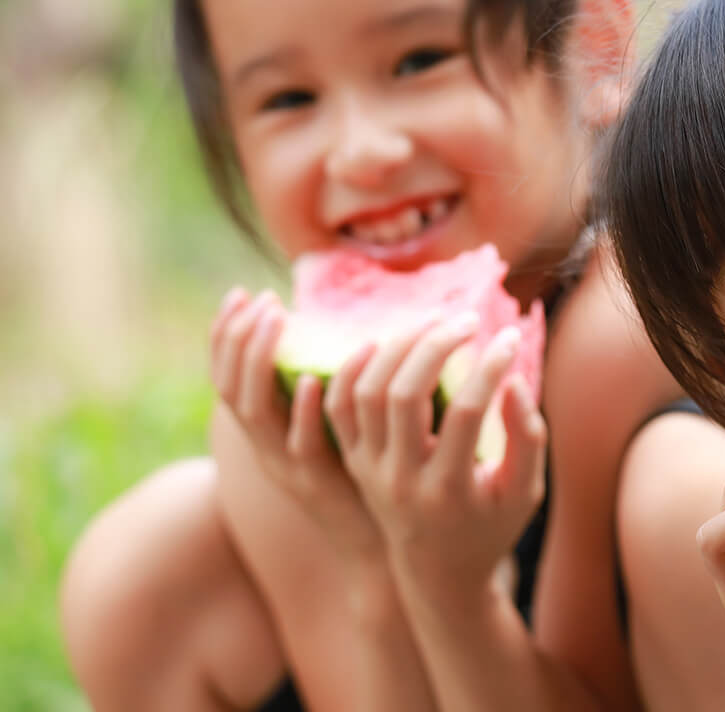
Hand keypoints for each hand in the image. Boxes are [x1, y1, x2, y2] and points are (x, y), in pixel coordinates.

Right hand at [210, 287, 384, 556]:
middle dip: (237, 339)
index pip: (229, 379)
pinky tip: (314, 379)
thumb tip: (347, 325)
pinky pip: (303, 446)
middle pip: (231, 390)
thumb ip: (336, 382)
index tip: (239, 293)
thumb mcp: (342, 423)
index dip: (226, 337)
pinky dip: (304, 411)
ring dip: (261, 361)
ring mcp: (290, 469)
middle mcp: (269, 450)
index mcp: (271, 434)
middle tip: (257, 298)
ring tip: (276, 320)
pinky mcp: (321, 485)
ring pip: (256, 414)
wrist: (383, 544)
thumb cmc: (372, 474)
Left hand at [325, 317, 547, 598]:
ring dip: (397, 347)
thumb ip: (528, 438)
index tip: (510, 338)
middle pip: (405, 396)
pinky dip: (355, 368)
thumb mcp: (524, 492)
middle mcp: (401, 480)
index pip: (467, 414)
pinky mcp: (353, 461)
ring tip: (432, 322)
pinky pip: (340, 406)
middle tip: (467, 320)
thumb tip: (512, 381)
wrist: (436, 573)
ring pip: (366, 393)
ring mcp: (370, 471)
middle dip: (437, 346)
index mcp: (449, 490)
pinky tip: (386, 341)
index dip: (491, 368)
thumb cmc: (491, 526)